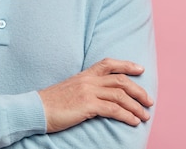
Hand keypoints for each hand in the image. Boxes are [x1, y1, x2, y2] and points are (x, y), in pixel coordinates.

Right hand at [38, 58, 153, 132]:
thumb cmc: (51, 104)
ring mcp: (88, 92)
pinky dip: (127, 116)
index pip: (109, 63)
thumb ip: (86, 88)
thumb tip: (101, 96)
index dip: (127, 65)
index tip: (141, 69)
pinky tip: (133, 122)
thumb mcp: (70, 89)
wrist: (35, 110)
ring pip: (120, 95)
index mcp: (84, 74)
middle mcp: (88, 80)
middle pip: (120, 80)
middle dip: (138, 90)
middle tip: (149, 101)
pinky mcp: (87, 105)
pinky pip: (113, 109)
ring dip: (136, 106)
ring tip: (145, 116)